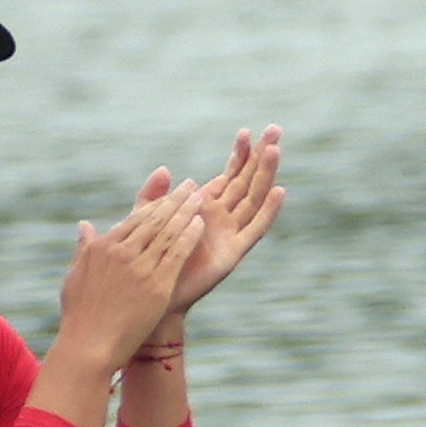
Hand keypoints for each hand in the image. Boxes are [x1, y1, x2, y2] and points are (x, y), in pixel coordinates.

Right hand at [58, 181, 204, 371]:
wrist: (89, 346)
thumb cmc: (80, 316)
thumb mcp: (75, 277)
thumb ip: (83, 249)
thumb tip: (84, 225)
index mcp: (101, 248)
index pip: (135, 218)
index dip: (155, 204)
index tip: (169, 194)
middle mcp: (120, 252)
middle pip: (154, 219)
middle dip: (175, 199)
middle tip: (191, 186)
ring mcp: (140, 267)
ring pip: (168, 231)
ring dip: (186, 212)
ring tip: (201, 199)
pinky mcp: (157, 284)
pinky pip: (177, 252)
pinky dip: (189, 235)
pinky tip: (200, 225)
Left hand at [132, 126, 285, 317]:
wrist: (150, 297)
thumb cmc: (148, 261)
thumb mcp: (147, 222)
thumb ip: (154, 196)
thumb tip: (165, 168)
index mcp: (204, 207)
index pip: (229, 175)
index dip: (239, 154)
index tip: (246, 132)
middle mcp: (222, 218)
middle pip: (248, 181)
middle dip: (261, 156)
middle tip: (275, 129)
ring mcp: (230, 234)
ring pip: (254, 199)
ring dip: (265, 175)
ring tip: (275, 150)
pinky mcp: (233, 253)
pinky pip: (255, 230)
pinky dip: (267, 212)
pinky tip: (278, 192)